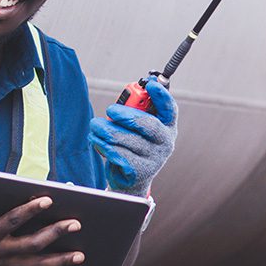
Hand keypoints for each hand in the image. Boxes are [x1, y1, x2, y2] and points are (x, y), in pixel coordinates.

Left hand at [88, 77, 176, 195]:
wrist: (130, 181)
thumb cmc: (133, 146)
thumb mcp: (137, 127)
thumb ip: (135, 111)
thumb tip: (128, 96)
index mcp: (167, 127)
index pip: (170, 109)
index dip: (162, 96)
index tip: (151, 84)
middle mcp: (165, 142)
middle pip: (148, 124)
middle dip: (126, 114)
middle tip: (110, 109)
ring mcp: (154, 159)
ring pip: (128, 139)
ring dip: (107, 130)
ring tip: (95, 125)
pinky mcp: (140, 171)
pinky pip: (119, 153)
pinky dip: (104, 145)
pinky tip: (96, 140)